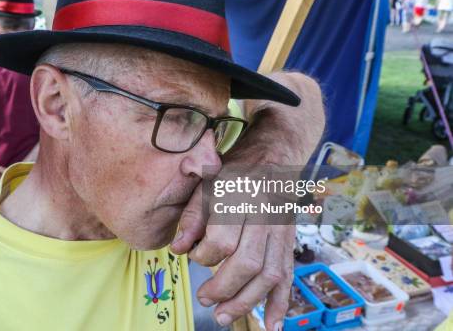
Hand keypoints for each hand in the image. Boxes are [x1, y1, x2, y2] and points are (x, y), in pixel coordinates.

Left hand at [171, 72, 324, 330]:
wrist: (275, 154)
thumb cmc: (235, 169)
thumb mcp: (207, 182)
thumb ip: (192, 215)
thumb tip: (178, 249)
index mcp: (241, 195)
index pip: (223, 239)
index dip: (203, 255)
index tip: (191, 255)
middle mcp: (265, 214)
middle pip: (248, 262)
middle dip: (223, 287)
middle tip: (204, 299)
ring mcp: (282, 229)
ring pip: (270, 274)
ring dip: (247, 301)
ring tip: (224, 316)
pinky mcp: (290, 241)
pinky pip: (288, 275)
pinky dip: (281, 303)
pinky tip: (272, 325)